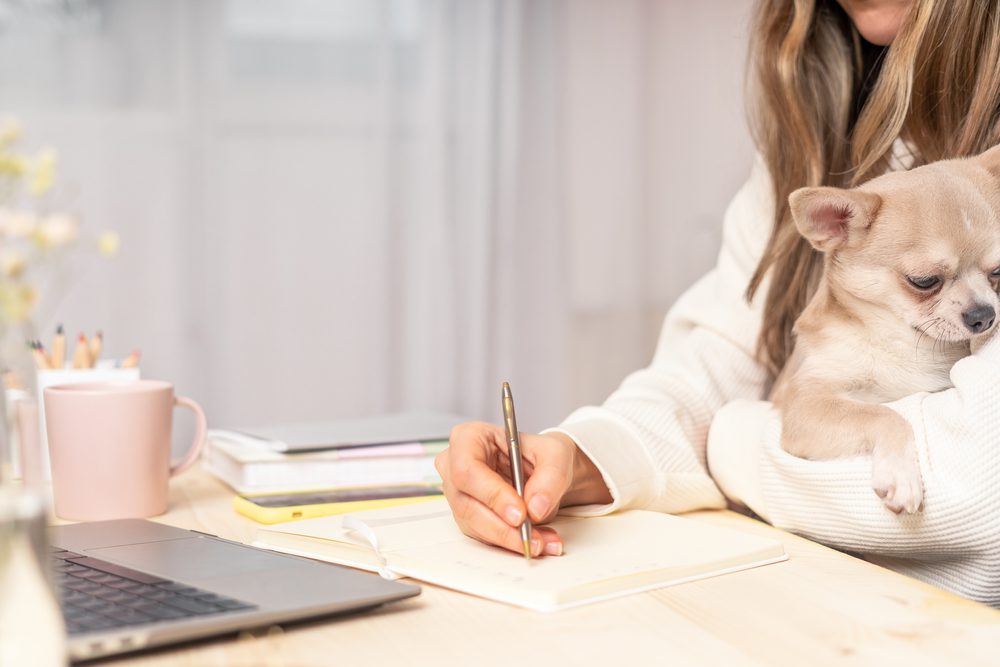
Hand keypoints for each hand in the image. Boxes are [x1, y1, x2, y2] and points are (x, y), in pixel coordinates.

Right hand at [435, 421, 611, 556]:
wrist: (545, 471)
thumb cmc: (541, 453)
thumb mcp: (555, 454)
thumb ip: (550, 477)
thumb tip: (535, 506)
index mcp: (469, 438)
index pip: (467, 469)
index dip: (491, 494)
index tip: (519, 513)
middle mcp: (455, 466)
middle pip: (466, 503)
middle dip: (502, 526)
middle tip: (531, 537)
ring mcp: (459, 494)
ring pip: (475, 525)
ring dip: (510, 538)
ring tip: (542, 541)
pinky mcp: (469, 517)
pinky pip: (485, 536)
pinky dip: (512, 542)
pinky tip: (537, 540)